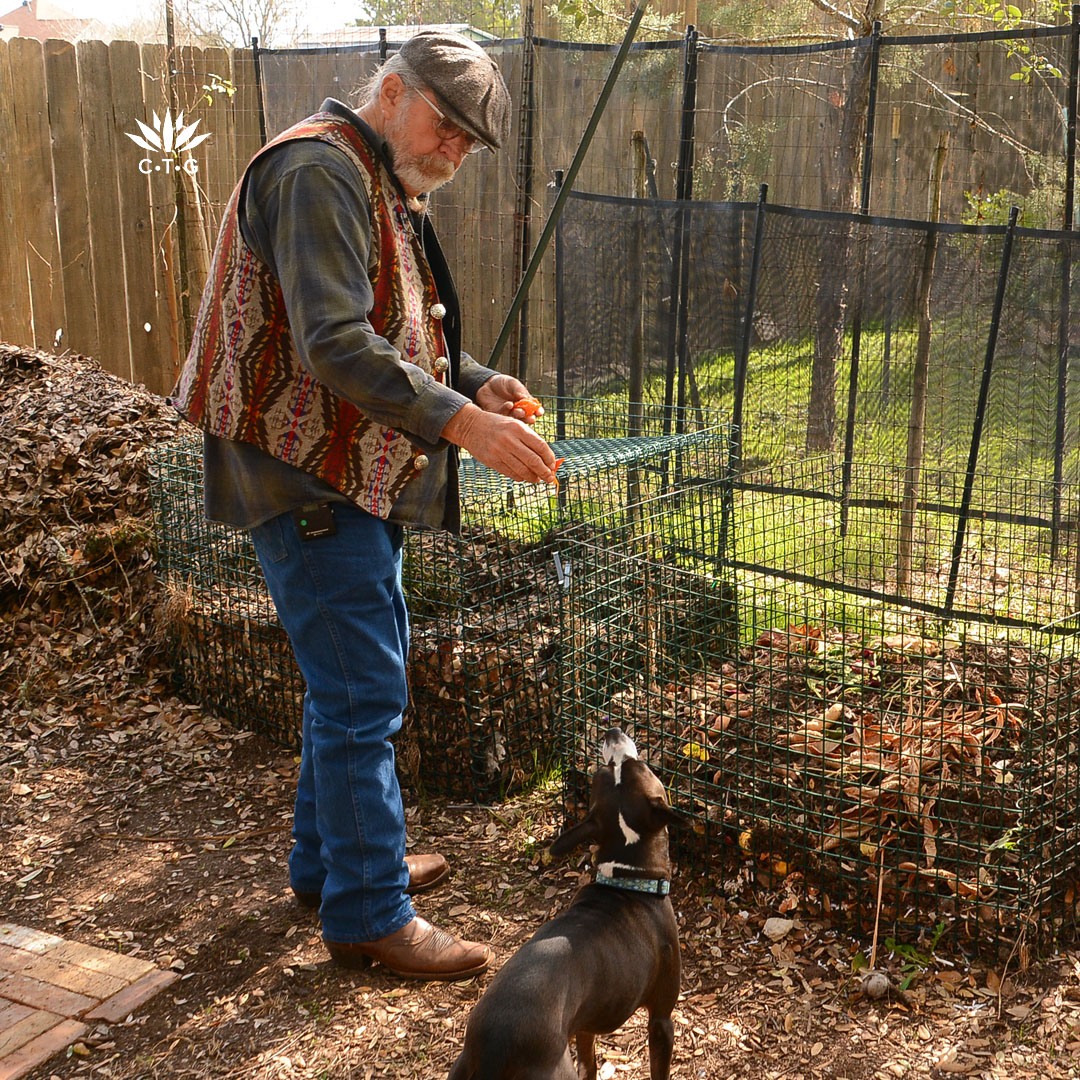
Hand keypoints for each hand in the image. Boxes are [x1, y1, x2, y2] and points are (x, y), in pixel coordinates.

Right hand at [442, 404, 556, 483]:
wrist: (471, 426)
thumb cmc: (497, 426)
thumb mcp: (514, 425)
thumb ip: (529, 439)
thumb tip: (545, 458)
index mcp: (518, 428)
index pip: (540, 446)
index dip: (549, 458)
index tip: (552, 465)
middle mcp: (509, 440)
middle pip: (533, 460)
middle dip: (544, 472)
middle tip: (549, 478)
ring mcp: (499, 451)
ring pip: (522, 470)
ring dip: (533, 477)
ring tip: (537, 479)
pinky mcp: (492, 461)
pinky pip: (511, 473)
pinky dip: (520, 477)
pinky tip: (524, 477)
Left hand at [475, 374, 543, 423]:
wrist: (486, 384)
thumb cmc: (502, 383)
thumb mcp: (512, 383)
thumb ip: (519, 391)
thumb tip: (527, 398)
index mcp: (524, 402)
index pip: (533, 409)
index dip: (538, 411)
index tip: (540, 412)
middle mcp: (517, 409)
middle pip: (526, 417)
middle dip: (530, 418)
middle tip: (531, 418)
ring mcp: (508, 413)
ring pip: (516, 419)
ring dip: (519, 416)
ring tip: (520, 411)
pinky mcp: (498, 415)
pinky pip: (504, 415)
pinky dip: (508, 410)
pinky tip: (509, 404)